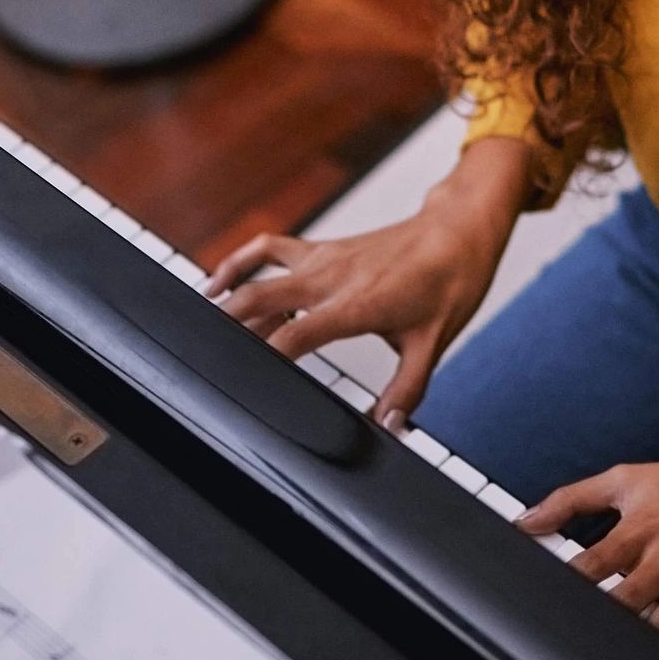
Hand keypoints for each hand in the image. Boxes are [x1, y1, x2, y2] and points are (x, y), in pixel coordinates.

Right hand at [205, 140, 528, 426]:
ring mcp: (323, 258)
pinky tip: (221, 280)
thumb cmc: (450, 283)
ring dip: (226, 294)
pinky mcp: (322, 247)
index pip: (294, 337)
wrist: (458, 231)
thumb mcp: (433, 344)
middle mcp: (331, 278)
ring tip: (200, 324)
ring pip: (258, 271)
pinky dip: (241, 261)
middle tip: (204, 355)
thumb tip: (390, 428)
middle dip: (227, 327)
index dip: (264, 360)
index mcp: (356, 306)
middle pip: (260, 299)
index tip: (245, 383)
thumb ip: (408, 390)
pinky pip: (270, 248)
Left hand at [516, 450, 658, 659]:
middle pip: (625, 603)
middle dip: (603, 617)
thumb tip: (527, 521)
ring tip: (628, 643)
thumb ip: (572, 499)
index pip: (591, 566)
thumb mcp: (628, 479)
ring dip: (646, 639)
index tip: (552, 596)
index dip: (567, 583)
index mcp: (642, 530)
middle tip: (587, 627)